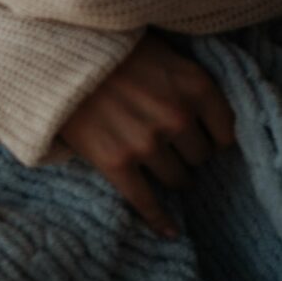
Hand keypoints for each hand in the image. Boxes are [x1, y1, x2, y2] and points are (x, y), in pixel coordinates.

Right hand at [57, 32, 235, 237]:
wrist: (56, 55)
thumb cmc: (109, 48)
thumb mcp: (163, 51)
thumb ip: (187, 82)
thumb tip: (206, 116)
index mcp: (195, 85)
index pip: (225, 131)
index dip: (213, 137)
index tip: (202, 138)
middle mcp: (177, 116)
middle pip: (200, 158)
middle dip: (187, 153)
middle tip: (168, 144)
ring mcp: (146, 142)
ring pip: (177, 179)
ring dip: (170, 175)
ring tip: (153, 163)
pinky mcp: (117, 163)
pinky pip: (146, 201)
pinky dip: (159, 220)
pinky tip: (170, 232)